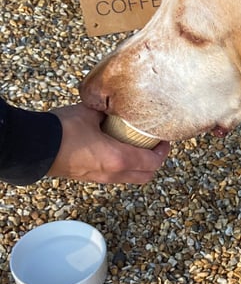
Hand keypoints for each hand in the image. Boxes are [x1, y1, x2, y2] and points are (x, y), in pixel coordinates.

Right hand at [47, 104, 170, 183]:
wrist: (33, 146)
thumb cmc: (62, 129)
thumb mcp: (90, 113)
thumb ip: (108, 111)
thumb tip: (117, 105)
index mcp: (119, 158)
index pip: (153, 162)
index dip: (163, 150)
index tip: (164, 138)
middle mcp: (114, 173)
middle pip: (146, 175)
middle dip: (155, 161)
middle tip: (154, 144)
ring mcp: (101, 178)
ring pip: (131, 177)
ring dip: (140, 165)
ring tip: (137, 145)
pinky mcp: (90, 178)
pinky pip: (116, 175)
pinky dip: (125, 166)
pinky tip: (118, 148)